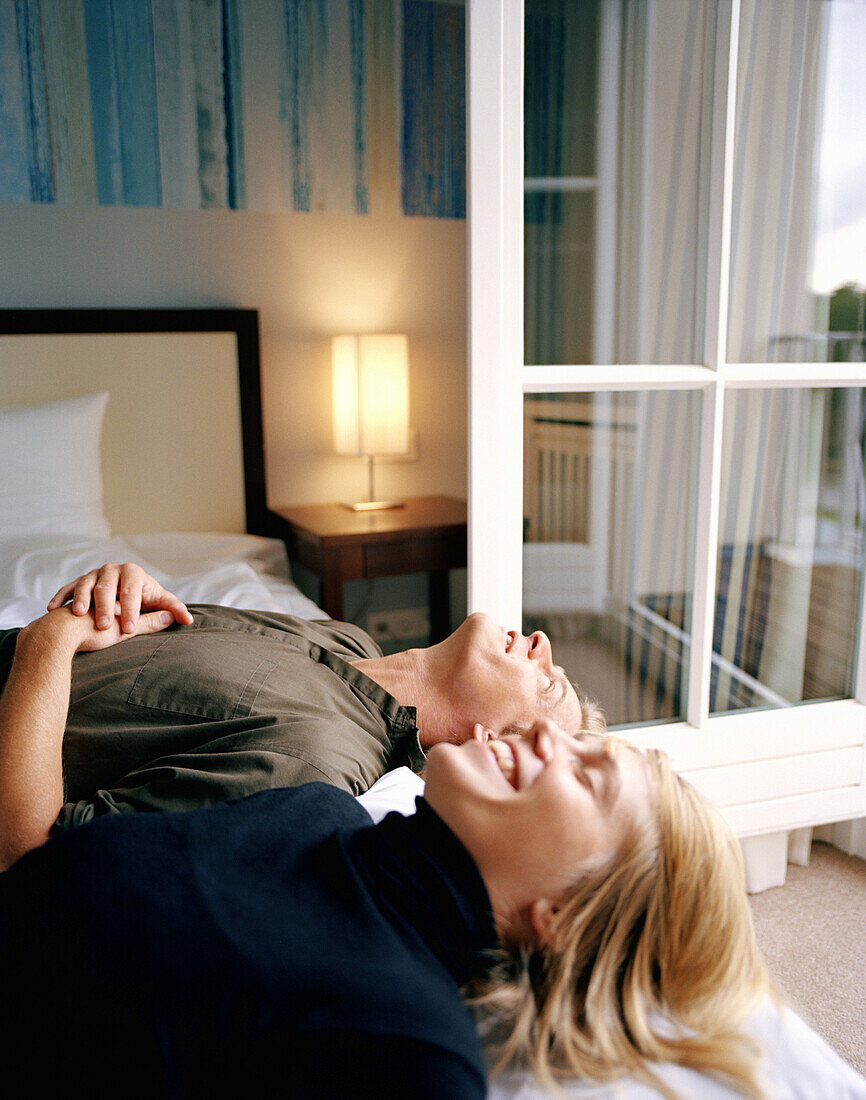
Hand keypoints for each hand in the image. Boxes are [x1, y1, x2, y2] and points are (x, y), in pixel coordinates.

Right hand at [47, 562, 193, 634]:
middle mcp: (111, 570)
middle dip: (106, 607)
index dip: (132, 610)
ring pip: (86, 586)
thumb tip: (188, 619)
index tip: (129, 628)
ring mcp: (92, 574)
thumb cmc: (130, 612)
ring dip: (82, 600)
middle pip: (107, 587)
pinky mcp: (76, 583)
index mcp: (133, 574)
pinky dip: (61, 598)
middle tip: (106, 627)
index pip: (133, 591)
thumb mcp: (147, 615)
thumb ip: (162, 616)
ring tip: (80, 615)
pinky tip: (52, 608)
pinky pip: (67, 589)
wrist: (104, 610)